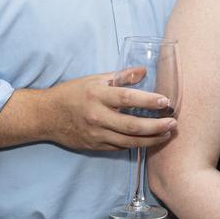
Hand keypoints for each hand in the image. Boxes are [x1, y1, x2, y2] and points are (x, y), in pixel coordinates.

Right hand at [39, 69, 176, 151]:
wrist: (46, 116)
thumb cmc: (72, 93)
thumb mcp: (95, 79)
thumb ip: (121, 76)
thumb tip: (143, 71)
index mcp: (98, 95)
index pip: (128, 99)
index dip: (148, 101)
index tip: (166, 101)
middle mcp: (97, 116)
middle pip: (132, 125)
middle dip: (156, 126)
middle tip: (173, 123)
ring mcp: (96, 134)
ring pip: (129, 141)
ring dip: (151, 139)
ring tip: (167, 134)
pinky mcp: (95, 146)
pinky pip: (120, 148)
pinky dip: (137, 145)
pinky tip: (150, 140)